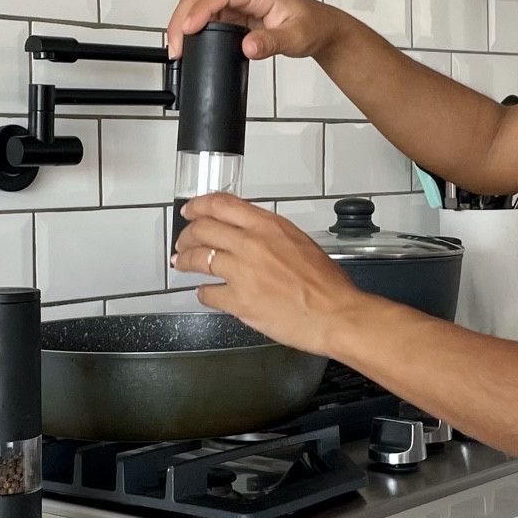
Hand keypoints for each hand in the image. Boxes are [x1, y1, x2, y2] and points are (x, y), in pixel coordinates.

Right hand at [166, 0, 342, 63]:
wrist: (321, 29)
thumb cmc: (312, 26)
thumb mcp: (296, 37)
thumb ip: (272, 42)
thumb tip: (247, 47)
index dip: (201, 11)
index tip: (188, 30)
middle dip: (183, 18)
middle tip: (176, 47)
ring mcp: (237, 5)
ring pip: (200, 6)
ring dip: (184, 24)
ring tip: (178, 50)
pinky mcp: (235, 17)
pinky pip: (208, 18)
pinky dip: (194, 30)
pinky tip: (189, 45)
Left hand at [172, 194, 361, 354]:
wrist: (335, 313)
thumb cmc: (326, 284)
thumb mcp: (299, 241)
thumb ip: (269, 234)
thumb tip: (247, 233)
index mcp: (269, 226)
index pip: (221, 204)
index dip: (199, 205)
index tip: (190, 209)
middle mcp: (251, 244)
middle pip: (202, 229)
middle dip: (186, 235)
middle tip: (183, 241)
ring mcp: (242, 272)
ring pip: (198, 258)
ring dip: (185, 260)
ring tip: (181, 263)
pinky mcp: (238, 301)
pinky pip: (207, 293)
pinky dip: (203, 292)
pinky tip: (207, 293)